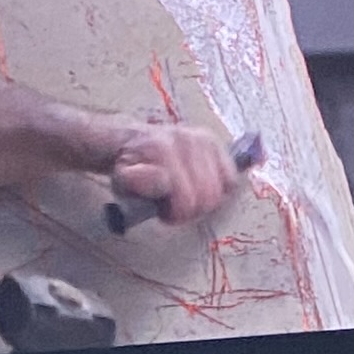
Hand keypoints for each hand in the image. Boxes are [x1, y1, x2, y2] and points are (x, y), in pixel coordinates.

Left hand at [108, 122, 243, 225]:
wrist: (132, 141)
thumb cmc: (130, 168)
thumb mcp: (122, 180)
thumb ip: (137, 182)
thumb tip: (163, 181)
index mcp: (160, 149)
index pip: (185, 196)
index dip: (176, 213)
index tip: (163, 214)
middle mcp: (184, 140)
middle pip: (206, 195)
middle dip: (192, 210)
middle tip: (176, 210)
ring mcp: (203, 140)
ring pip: (219, 190)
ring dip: (204, 202)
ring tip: (187, 198)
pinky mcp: (215, 144)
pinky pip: (231, 179)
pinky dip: (220, 191)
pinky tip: (203, 188)